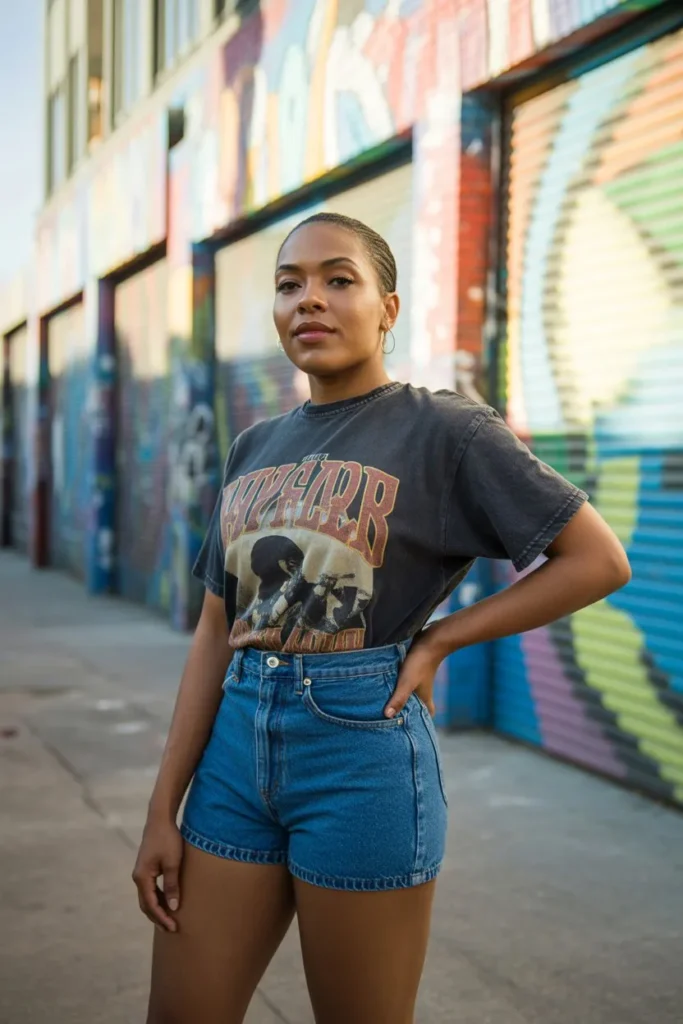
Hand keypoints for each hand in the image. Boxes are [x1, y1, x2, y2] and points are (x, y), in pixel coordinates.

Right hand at [132, 816, 183, 932]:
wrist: (160, 819)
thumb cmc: (168, 839)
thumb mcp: (173, 863)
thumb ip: (172, 885)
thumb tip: (173, 907)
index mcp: (142, 878)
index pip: (151, 905)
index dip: (162, 917)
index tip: (173, 927)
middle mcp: (138, 877)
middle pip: (146, 904)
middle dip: (158, 918)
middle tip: (171, 929)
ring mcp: (141, 873)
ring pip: (147, 898)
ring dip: (157, 909)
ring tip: (169, 920)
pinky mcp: (146, 868)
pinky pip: (150, 889)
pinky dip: (157, 899)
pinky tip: (166, 903)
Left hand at [385, 637, 442, 718]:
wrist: (431, 639)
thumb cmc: (420, 662)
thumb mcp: (407, 682)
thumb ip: (398, 698)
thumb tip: (387, 716)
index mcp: (425, 698)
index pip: (427, 716)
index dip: (421, 723)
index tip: (409, 729)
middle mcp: (424, 691)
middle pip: (417, 706)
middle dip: (407, 712)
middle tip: (392, 719)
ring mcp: (419, 681)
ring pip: (411, 694)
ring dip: (401, 698)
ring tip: (385, 704)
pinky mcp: (413, 670)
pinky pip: (405, 683)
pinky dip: (398, 686)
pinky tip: (386, 685)